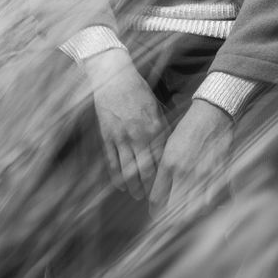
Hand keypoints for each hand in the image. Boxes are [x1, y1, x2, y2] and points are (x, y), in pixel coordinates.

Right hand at [87, 49, 166, 200]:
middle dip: (150, 189)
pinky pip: (112, 161)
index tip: (170, 189)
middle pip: (146, 170)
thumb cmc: (138, 89)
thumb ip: (163, 128)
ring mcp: (120, 137)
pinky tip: (120, 186)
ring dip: (133, 186)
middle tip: (155, 201)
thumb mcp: (157, 106)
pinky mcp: (106, 136)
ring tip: (137, 196)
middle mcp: (138, 135)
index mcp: (155, 128)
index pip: (162, 160)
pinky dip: (116, 176)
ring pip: (128, 170)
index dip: (166, 178)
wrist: (113, 76)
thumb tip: (170, 147)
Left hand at [149, 100, 233, 218]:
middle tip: (170, 223)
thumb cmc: (189, 129)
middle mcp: (185, 173)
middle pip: (176, 212)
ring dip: (191, 217)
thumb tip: (160, 192)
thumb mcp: (168, 147)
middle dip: (171, 222)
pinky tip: (205, 207)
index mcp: (169, 164)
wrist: (212, 115)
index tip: (156, 215)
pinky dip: (210, 208)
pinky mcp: (220, 174)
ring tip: (187, 217)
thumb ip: (164, 171)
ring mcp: (204, 175)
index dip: (155, 212)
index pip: (157, 199)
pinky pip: (215, 201)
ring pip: (196, 211)